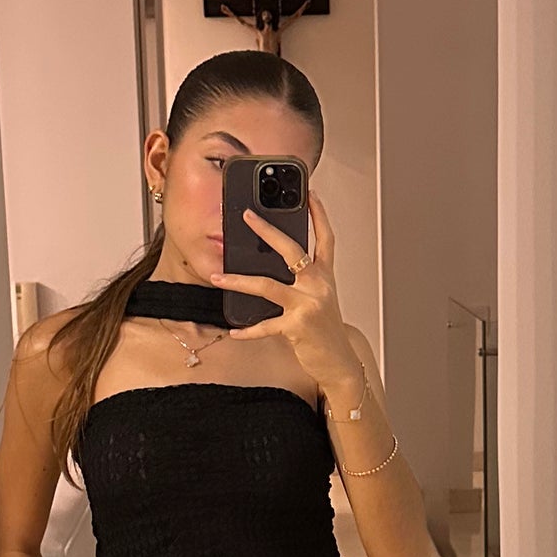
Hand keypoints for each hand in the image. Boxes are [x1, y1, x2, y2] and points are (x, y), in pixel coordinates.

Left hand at [210, 190, 356, 392]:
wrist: (339, 362)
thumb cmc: (325, 330)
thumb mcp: (318, 298)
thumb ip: (300, 280)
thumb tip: (267, 265)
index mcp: (324, 275)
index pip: (326, 238)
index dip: (319, 214)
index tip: (310, 194)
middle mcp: (318, 285)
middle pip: (292, 250)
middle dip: (267, 231)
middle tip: (246, 216)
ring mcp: (308, 304)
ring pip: (267, 285)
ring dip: (238, 281)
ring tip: (217, 278)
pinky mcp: (297, 326)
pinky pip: (265, 325)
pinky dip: (247, 330)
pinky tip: (234, 331)